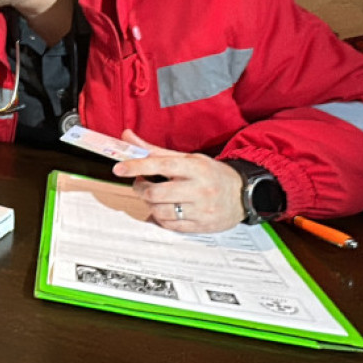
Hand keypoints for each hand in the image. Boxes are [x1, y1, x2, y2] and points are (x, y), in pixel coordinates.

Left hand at [110, 130, 243, 232]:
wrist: (244, 193)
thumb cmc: (210, 173)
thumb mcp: (187, 158)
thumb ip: (155, 150)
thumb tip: (127, 136)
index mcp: (195, 167)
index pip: (161, 165)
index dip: (137, 166)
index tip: (119, 168)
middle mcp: (200, 188)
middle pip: (156, 193)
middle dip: (141, 189)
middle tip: (140, 184)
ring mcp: (201, 209)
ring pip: (160, 211)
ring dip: (150, 204)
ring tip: (154, 196)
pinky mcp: (202, 226)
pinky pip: (170, 225)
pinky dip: (160, 218)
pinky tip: (164, 209)